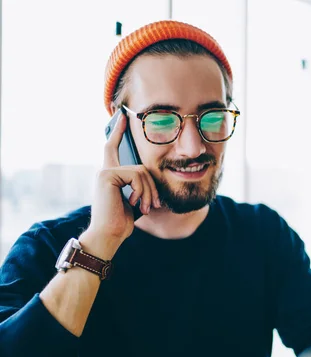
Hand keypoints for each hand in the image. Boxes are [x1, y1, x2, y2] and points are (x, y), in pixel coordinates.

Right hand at [86, 110, 160, 248]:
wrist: (109, 234)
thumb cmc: (123, 221)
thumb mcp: (136, 198)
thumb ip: (140, 184)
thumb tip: (150, 176)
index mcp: (110, 174)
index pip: (113, 148)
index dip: (118, 132)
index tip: (123, 116)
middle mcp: (105, 170)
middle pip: (141, 167)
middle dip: (152, 187)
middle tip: (154, 205)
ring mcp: (105, 171)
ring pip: (141, 172)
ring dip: (149, 193)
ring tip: (146, 208)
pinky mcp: (107, 175)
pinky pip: (136, 176)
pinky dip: (142, 191)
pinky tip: (136, 204)